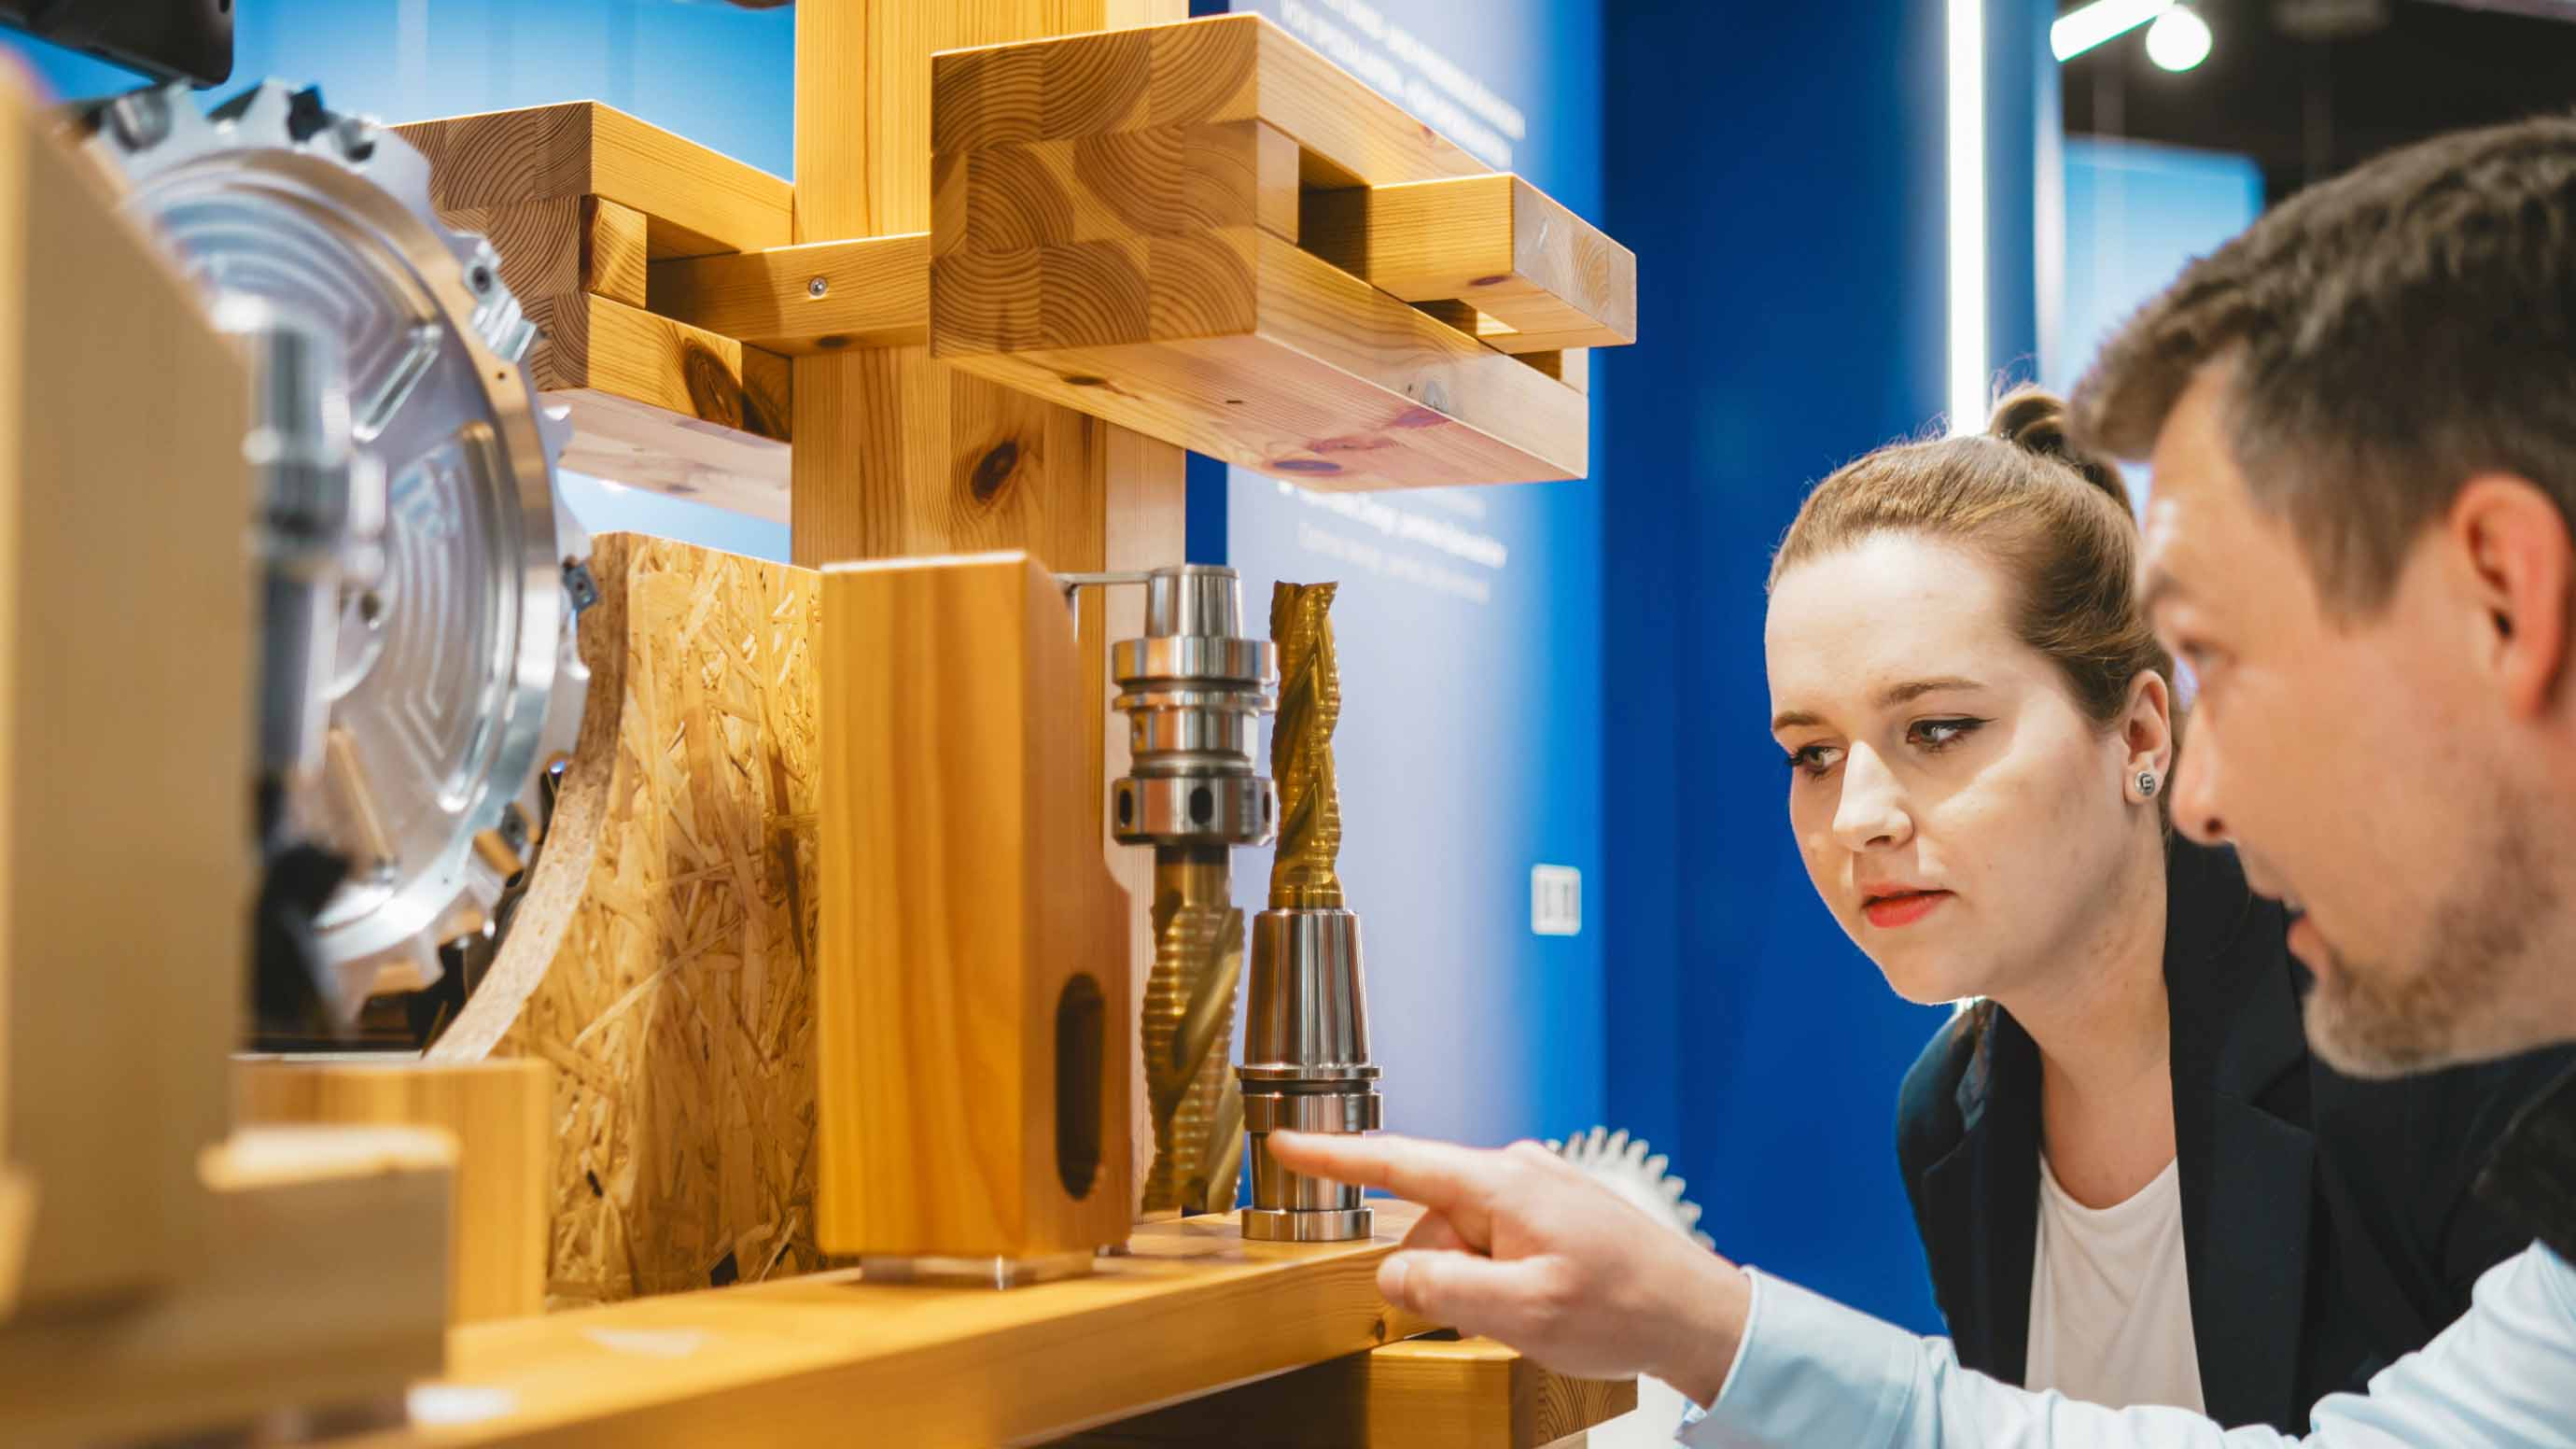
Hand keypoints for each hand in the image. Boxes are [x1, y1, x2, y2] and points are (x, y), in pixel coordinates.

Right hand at [1264, 1131, 1754, 1406]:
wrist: (1699, 1316)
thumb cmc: (1622, 1309)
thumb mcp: (1520, 1312)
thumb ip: (1443, 1288)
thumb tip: (1391, 1273)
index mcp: (1501, 1183)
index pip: (1398, 1161)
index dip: (1334, 1156)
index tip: (1285, 1140)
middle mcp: (1516, 1170)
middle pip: (1431, 1219)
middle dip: (1439, 1270)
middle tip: (1493, 1315)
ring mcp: (1537, 1188)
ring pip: (1463, 1236)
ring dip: (1476, 1280)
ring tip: (1533, 1313)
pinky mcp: (1553, 1211)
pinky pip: (1494, 1241)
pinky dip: (1499, 1276)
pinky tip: (1541, 1304)